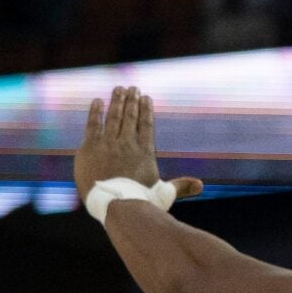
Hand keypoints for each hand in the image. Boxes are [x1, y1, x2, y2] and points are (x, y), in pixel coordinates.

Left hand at [74, 87, 204, 210]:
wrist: (117, 204)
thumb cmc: (141, 201)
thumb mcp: (164, 193)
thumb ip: (181, 186)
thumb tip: (201, 185)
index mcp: (145, 152)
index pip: (146, 125)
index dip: (146, 110)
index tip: (146, 97)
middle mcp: (127, 144)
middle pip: (130, 117)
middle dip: (132, 100)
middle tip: (133, 88)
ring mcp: (108, 144)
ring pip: (113, 117)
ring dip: (116, 101)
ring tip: (119, 89)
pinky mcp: (90, 148)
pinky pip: (93, 125)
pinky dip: (95, 112)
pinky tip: (97, 101)